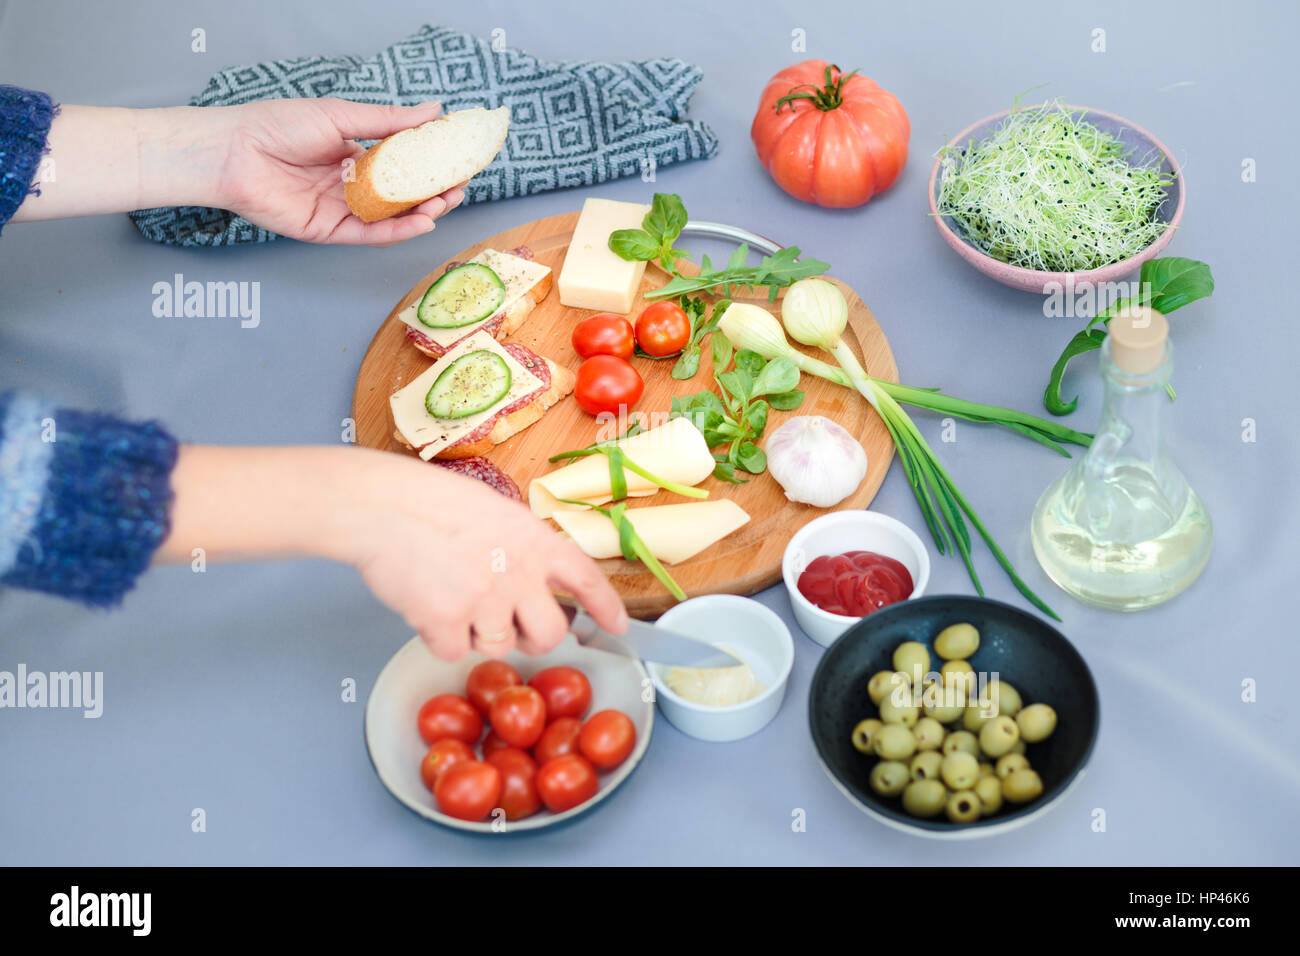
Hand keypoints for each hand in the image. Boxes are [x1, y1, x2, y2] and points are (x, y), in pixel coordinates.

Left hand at [216, 98, 461, 244]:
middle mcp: (350, 186)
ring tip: (445, 202)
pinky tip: (421, 221)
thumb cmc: (277, 126)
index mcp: (353, 156)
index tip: (456, 161)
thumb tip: (433, 109)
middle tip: (458, 187)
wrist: (234, 151)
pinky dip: (398, 231)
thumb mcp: (341, 116)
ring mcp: (342, 210)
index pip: (402, 166)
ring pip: (391, 218)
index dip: (430, 166)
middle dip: (433, 193)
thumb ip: (388, 121)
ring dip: (422, 213)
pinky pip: (370, 234)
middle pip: (401, 196)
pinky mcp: (330, 231)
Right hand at [346, 457, 628, 660]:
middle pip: (549, 634)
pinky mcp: (448, 622)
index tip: (617, 626)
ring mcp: (485, 599)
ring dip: (475, 634)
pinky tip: (424, 603)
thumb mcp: (496, 511)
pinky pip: (452, 651)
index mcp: (535, 540)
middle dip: (533, 639)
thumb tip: (530, 578)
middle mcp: (520, 572)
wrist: (382, 506)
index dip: (606, 606)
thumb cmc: (429, 502)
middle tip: (509, 627)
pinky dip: (437, 637)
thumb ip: (520, 546)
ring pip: (497, 647)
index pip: (586, 578)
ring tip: (449, 594)